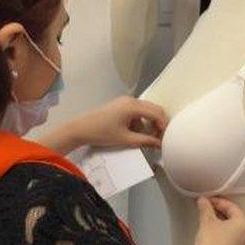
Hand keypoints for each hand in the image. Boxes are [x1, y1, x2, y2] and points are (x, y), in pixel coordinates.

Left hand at [40, 96, 168, 153]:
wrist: (79, 128)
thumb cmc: (101, 133)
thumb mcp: (126, 139)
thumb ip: (145, 141)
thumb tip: (159, 144)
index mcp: (133, 106)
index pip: (156, 113)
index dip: (163, 126)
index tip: (165, 138)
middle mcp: (131, 100)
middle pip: (154, 109)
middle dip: (158, 123)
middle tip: (159, 138)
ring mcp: (125, 101)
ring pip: (146, 110)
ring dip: (150, 123)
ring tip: (148, 138)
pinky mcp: (120, 105)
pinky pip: (137, 111)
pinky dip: (141, 121)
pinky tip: (137, 132)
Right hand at [193, 197, 244, 244]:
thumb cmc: (210, 242)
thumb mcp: (206, 222)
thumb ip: (205, 208)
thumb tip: (203, 200)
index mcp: (243, 223)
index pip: (232, 207)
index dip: (218, 201)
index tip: (207, 200)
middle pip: (234, 218)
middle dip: (220, 211)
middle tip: (207, 208)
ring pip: (233, 229)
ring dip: (222, 223)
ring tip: (208, 220)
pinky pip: (232, 240)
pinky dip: (224, 234)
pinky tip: (213, 234)